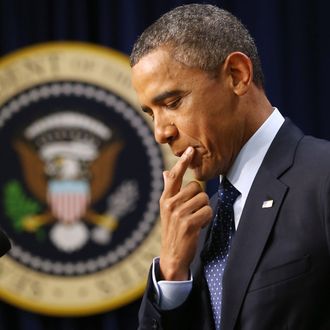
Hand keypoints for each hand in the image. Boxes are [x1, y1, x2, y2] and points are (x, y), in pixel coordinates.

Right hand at [159, 146, 212, 280]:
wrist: (172, 255)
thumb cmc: (173, 230)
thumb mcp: (167, 210)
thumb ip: (169, 191)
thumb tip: (165, 173)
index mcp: (165, 199)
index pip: (174, 176)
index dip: (182, 162)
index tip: (189, 150)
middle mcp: (170, 204)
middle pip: (196, 187)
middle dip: (199, 198)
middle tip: (193, 212)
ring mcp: (178, 214)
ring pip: (203, 198)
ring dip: (204, 210)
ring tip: (195, 220)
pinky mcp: (188, 224)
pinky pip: (207, 211)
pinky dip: (207, 218)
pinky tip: (198, 226)